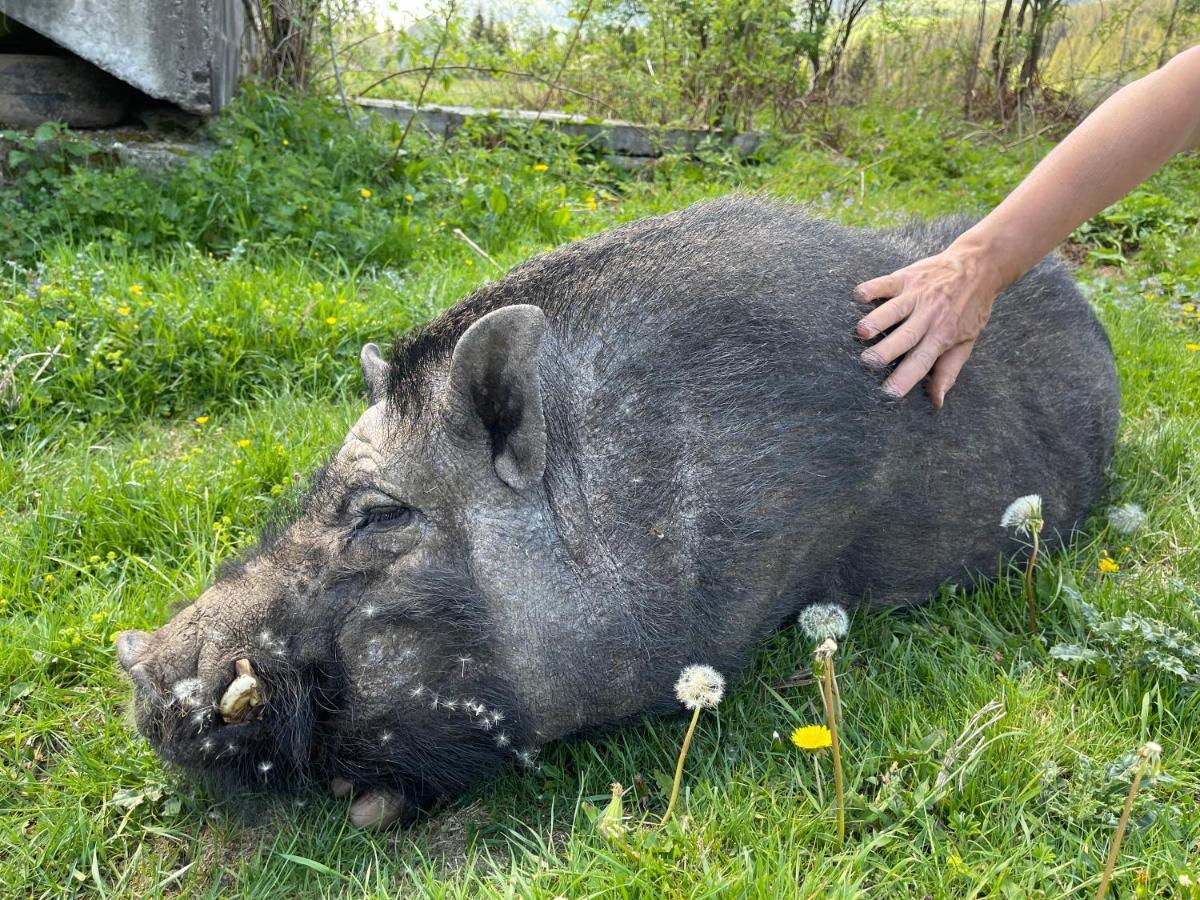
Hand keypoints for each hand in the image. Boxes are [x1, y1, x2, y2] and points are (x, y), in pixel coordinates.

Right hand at [853, 245, 1002, 406]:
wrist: (979, 266)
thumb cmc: (971, 308)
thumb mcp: (966, 342)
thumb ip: (948, 371)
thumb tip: (937, 402)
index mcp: (942, 335)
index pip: (922, 361)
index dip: (906, 377)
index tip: (889, 393)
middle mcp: (929, 316)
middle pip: (905, 336)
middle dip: (886, 350)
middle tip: (867, 362)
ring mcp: (917, 295)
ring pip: (894, 310)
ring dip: (877, 320)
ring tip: (861, 332)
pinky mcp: (907, 277)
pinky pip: (887, 283)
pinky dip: (872, 288)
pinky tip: (859, 296)